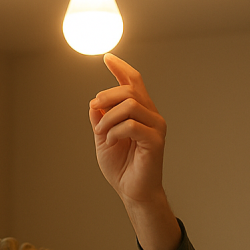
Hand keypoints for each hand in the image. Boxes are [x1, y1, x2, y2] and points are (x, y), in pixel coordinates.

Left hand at [89, 53, 166, 205]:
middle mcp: (151, 115)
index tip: (107, 57)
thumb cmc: (121, 167)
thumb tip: (95, 102)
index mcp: (140, 112)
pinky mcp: (155, 141)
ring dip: (108, 117)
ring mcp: (156, 127)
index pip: (134, 82)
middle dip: (106, 96)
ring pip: (130, 104)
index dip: (121, 68)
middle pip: (130, 89)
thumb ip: (100, 119)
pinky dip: (114, 132)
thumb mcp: (103, 137)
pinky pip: (131, 125)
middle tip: (94, 110)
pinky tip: (109, 142)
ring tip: (101, 132)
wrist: (132, 191)